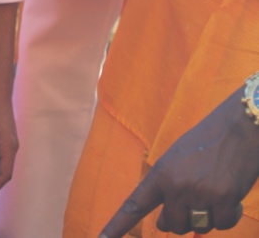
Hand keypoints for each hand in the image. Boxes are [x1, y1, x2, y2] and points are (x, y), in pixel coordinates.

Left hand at [99, 88, 258, 237]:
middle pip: (172, 225)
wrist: (238, 127)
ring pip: (198, 227)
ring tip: (215, 186)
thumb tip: (163, 226)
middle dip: (184, 217)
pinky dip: (229, 214)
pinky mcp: (223, 199)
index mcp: (160, 173)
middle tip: (197, 193)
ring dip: (209, 215)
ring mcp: (199, 193)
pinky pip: (223, 224)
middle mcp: (176, 185)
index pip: (135, 205)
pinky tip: (231, 193)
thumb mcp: (178, 161)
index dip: (117, 226)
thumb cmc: (207, 142)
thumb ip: (167, 190)